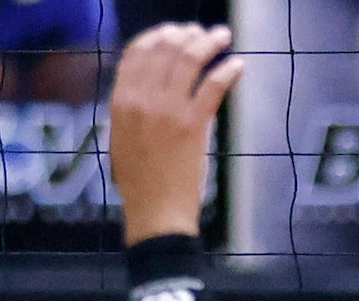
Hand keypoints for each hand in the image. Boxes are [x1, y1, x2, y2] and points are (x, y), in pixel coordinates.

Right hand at [111, 23, 241, 242]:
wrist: (155, 211)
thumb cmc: (139, 181)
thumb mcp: (121, 137)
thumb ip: (131, 107)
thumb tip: (149, 83)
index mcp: (120, 100)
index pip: (137, 52)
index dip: (156, 35)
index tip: (172, 31)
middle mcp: (142, 98)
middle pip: (165, 49)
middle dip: (185, 34)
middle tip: (201, 32)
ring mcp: (168, 110)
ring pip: (190, 60)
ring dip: (209, 42)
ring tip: (223, 37)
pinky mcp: (193, 124)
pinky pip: (213, 86)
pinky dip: (228, 70)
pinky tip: (237, 64)